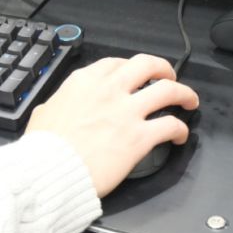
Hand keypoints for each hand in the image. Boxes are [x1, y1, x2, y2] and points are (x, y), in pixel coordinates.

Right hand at [26, 54, 198, 197]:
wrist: (49, 169)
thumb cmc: (44, 146)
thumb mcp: (43, 112)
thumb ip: (58, 104)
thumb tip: (56, 108)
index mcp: (84, 82)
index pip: (116, 63)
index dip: (131, 66)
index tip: (135, 75)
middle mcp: (109, 90)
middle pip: (148, 65)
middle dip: (163, 69)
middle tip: (168, 76)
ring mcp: (127, 112)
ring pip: (169, 90)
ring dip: (184, 93)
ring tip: (189, 100)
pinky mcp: (139, 137)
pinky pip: (171, 125)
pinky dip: (180, 129)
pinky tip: (179, 135)